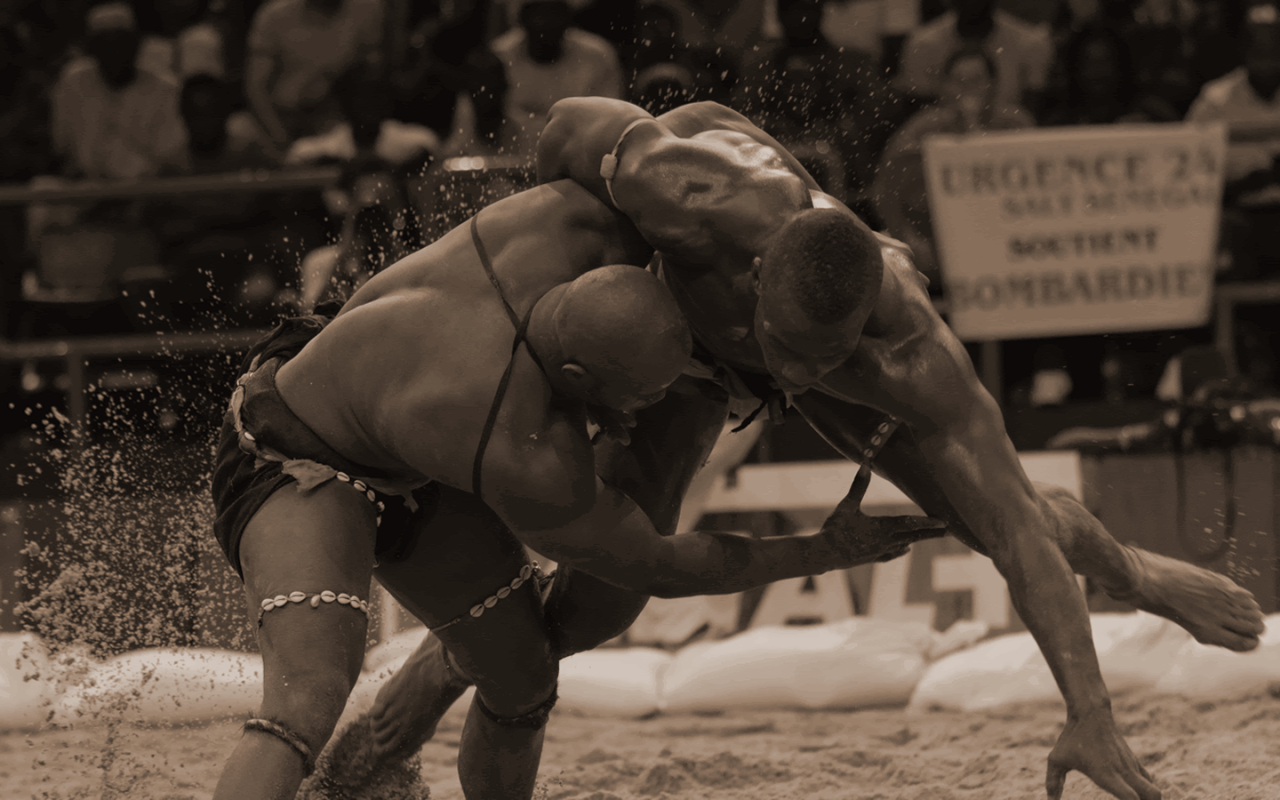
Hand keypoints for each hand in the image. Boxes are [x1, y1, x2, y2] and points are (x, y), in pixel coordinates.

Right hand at [815, 464, 947, 568]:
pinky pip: (892, 554)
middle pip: (913, 535)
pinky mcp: (872, 558)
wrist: (824, 554)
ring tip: (933, 536)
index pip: (909, 523)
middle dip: (931, 532)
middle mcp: (885, 541)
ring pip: (905, 544)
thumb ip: (859, 486)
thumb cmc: (835, 529)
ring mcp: (879, 551)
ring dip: (919, 539)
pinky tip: (906, 549)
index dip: (927, 521)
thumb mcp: (846, 505)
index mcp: (881, 527)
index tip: (944, 522)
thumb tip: (866, 466)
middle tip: (949, 531)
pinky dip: (901, 550)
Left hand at [1047, 712, 1160, 799]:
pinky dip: (1147, 792)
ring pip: (1155, 791)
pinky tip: (1134, 797)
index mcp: (1106, 774)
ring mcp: (1132, 766)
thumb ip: (1053, 782)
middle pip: (1154, 796)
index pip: (1131, 798)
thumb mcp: (1056, 759)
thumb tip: (1050, 799)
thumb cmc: (1071, 737)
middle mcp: (1124, 771)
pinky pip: (1148, 782)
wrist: (1091, 713)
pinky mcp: (1134, 762)